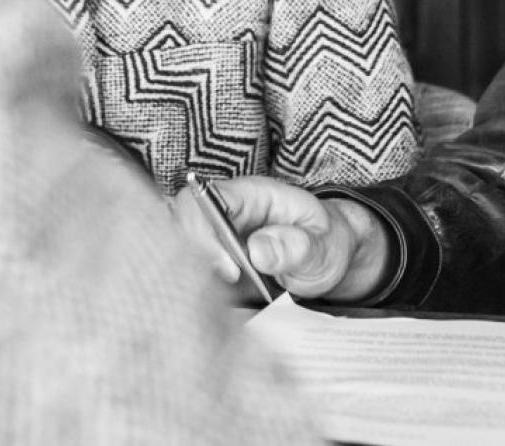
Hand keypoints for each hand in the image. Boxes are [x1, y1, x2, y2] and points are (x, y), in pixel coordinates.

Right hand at [193, 176, 396, 302]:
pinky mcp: (211, 262)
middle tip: (224, 295)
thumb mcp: (324, 247)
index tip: (230, 273)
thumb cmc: (326, 244)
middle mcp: (225, 212)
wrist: (327, 258)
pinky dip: (198, 293)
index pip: (206, 200)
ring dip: (194, 281)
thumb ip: (297, 247)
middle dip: (192, 263)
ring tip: (226, 303)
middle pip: (179, 225)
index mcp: (252, 196)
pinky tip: (222, 309)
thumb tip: (258, 249)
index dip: (205, 233)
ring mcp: (214, 236)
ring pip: (177, 251)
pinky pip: (189, 273)